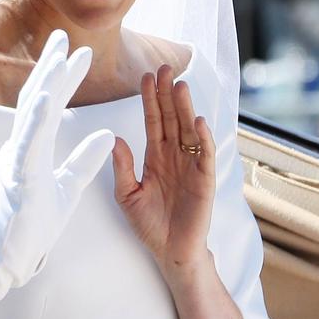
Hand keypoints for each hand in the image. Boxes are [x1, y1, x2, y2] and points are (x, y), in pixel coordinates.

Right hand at [0, 30, 115, 312]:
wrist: (8, 257)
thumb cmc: (32, 224)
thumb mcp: (68, 188)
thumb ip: (85, 161)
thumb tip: (109, 135)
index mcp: (35, 148)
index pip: (51, 105)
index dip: (63, 78)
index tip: (80, 53)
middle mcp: (22, 148)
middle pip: (36, 99)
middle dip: (50, 66)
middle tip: (62, 35)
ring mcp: (18, 161)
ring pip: (31, 115)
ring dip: (45, 84)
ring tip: (58, 57)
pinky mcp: (18, 178)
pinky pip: (27, 144)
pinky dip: (36, 119)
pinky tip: (45, 98)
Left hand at [112, 65, 215, 271]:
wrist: (170, 252)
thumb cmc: (149, 224)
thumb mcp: (127, 194)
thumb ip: (121, 168)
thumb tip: (114, 138)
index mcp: (155, 156)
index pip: (153, 120)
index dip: (150, 99)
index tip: (145, 76)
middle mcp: (174, 156)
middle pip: (171, 118)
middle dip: (167, 93)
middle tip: (164, 67)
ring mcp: (190, 165)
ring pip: (188, 130)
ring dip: (185, 108)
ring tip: (180, 85)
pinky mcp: (204, 180)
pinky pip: (204, 155)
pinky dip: (202, 138)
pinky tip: (198, 121)